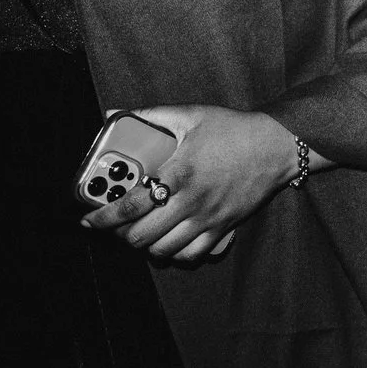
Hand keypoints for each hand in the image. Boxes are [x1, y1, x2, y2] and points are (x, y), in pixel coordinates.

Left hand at [83, 105, 301, 261]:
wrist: (277, 145)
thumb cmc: (234, 129)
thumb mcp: (191, 115)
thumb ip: (151, 115)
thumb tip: (115, 112)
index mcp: (178, 173)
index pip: (130, 206)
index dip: (102, 218)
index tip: (88, 221)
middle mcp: (190, 201)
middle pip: (141, 235)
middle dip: (119, 234)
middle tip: (115, 226)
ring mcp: (208, 218)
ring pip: (163, 250)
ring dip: (145, 245)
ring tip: (139, 233)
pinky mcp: (223, 227)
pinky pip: (191, 254)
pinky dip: (174, 254)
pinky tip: (168, 242)